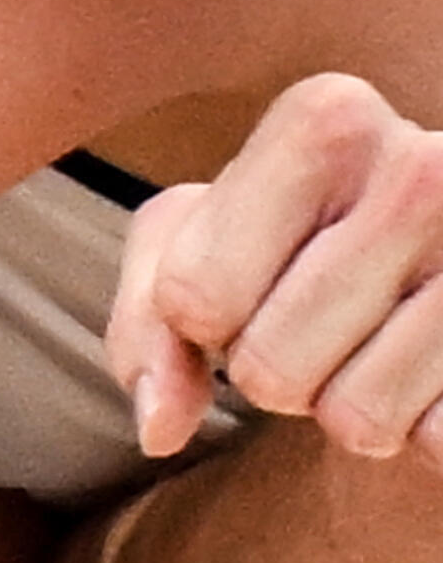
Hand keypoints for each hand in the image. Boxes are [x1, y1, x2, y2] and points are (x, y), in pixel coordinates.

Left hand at [108, 75, 442, 467]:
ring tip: (372, 340)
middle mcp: (420, 171)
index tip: (249, 279)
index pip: (195, 298)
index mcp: (326, 120)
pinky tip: (427, 365)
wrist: (438, 238)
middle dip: (275, 371)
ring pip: (357, 419)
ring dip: (348, 405)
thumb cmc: (294, 233)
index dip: (205, 319)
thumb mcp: (197, 239)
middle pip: (269, 369)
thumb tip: (159, 427)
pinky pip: (435, 442)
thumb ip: (148, 324)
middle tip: (316, 320)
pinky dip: (419, 427)